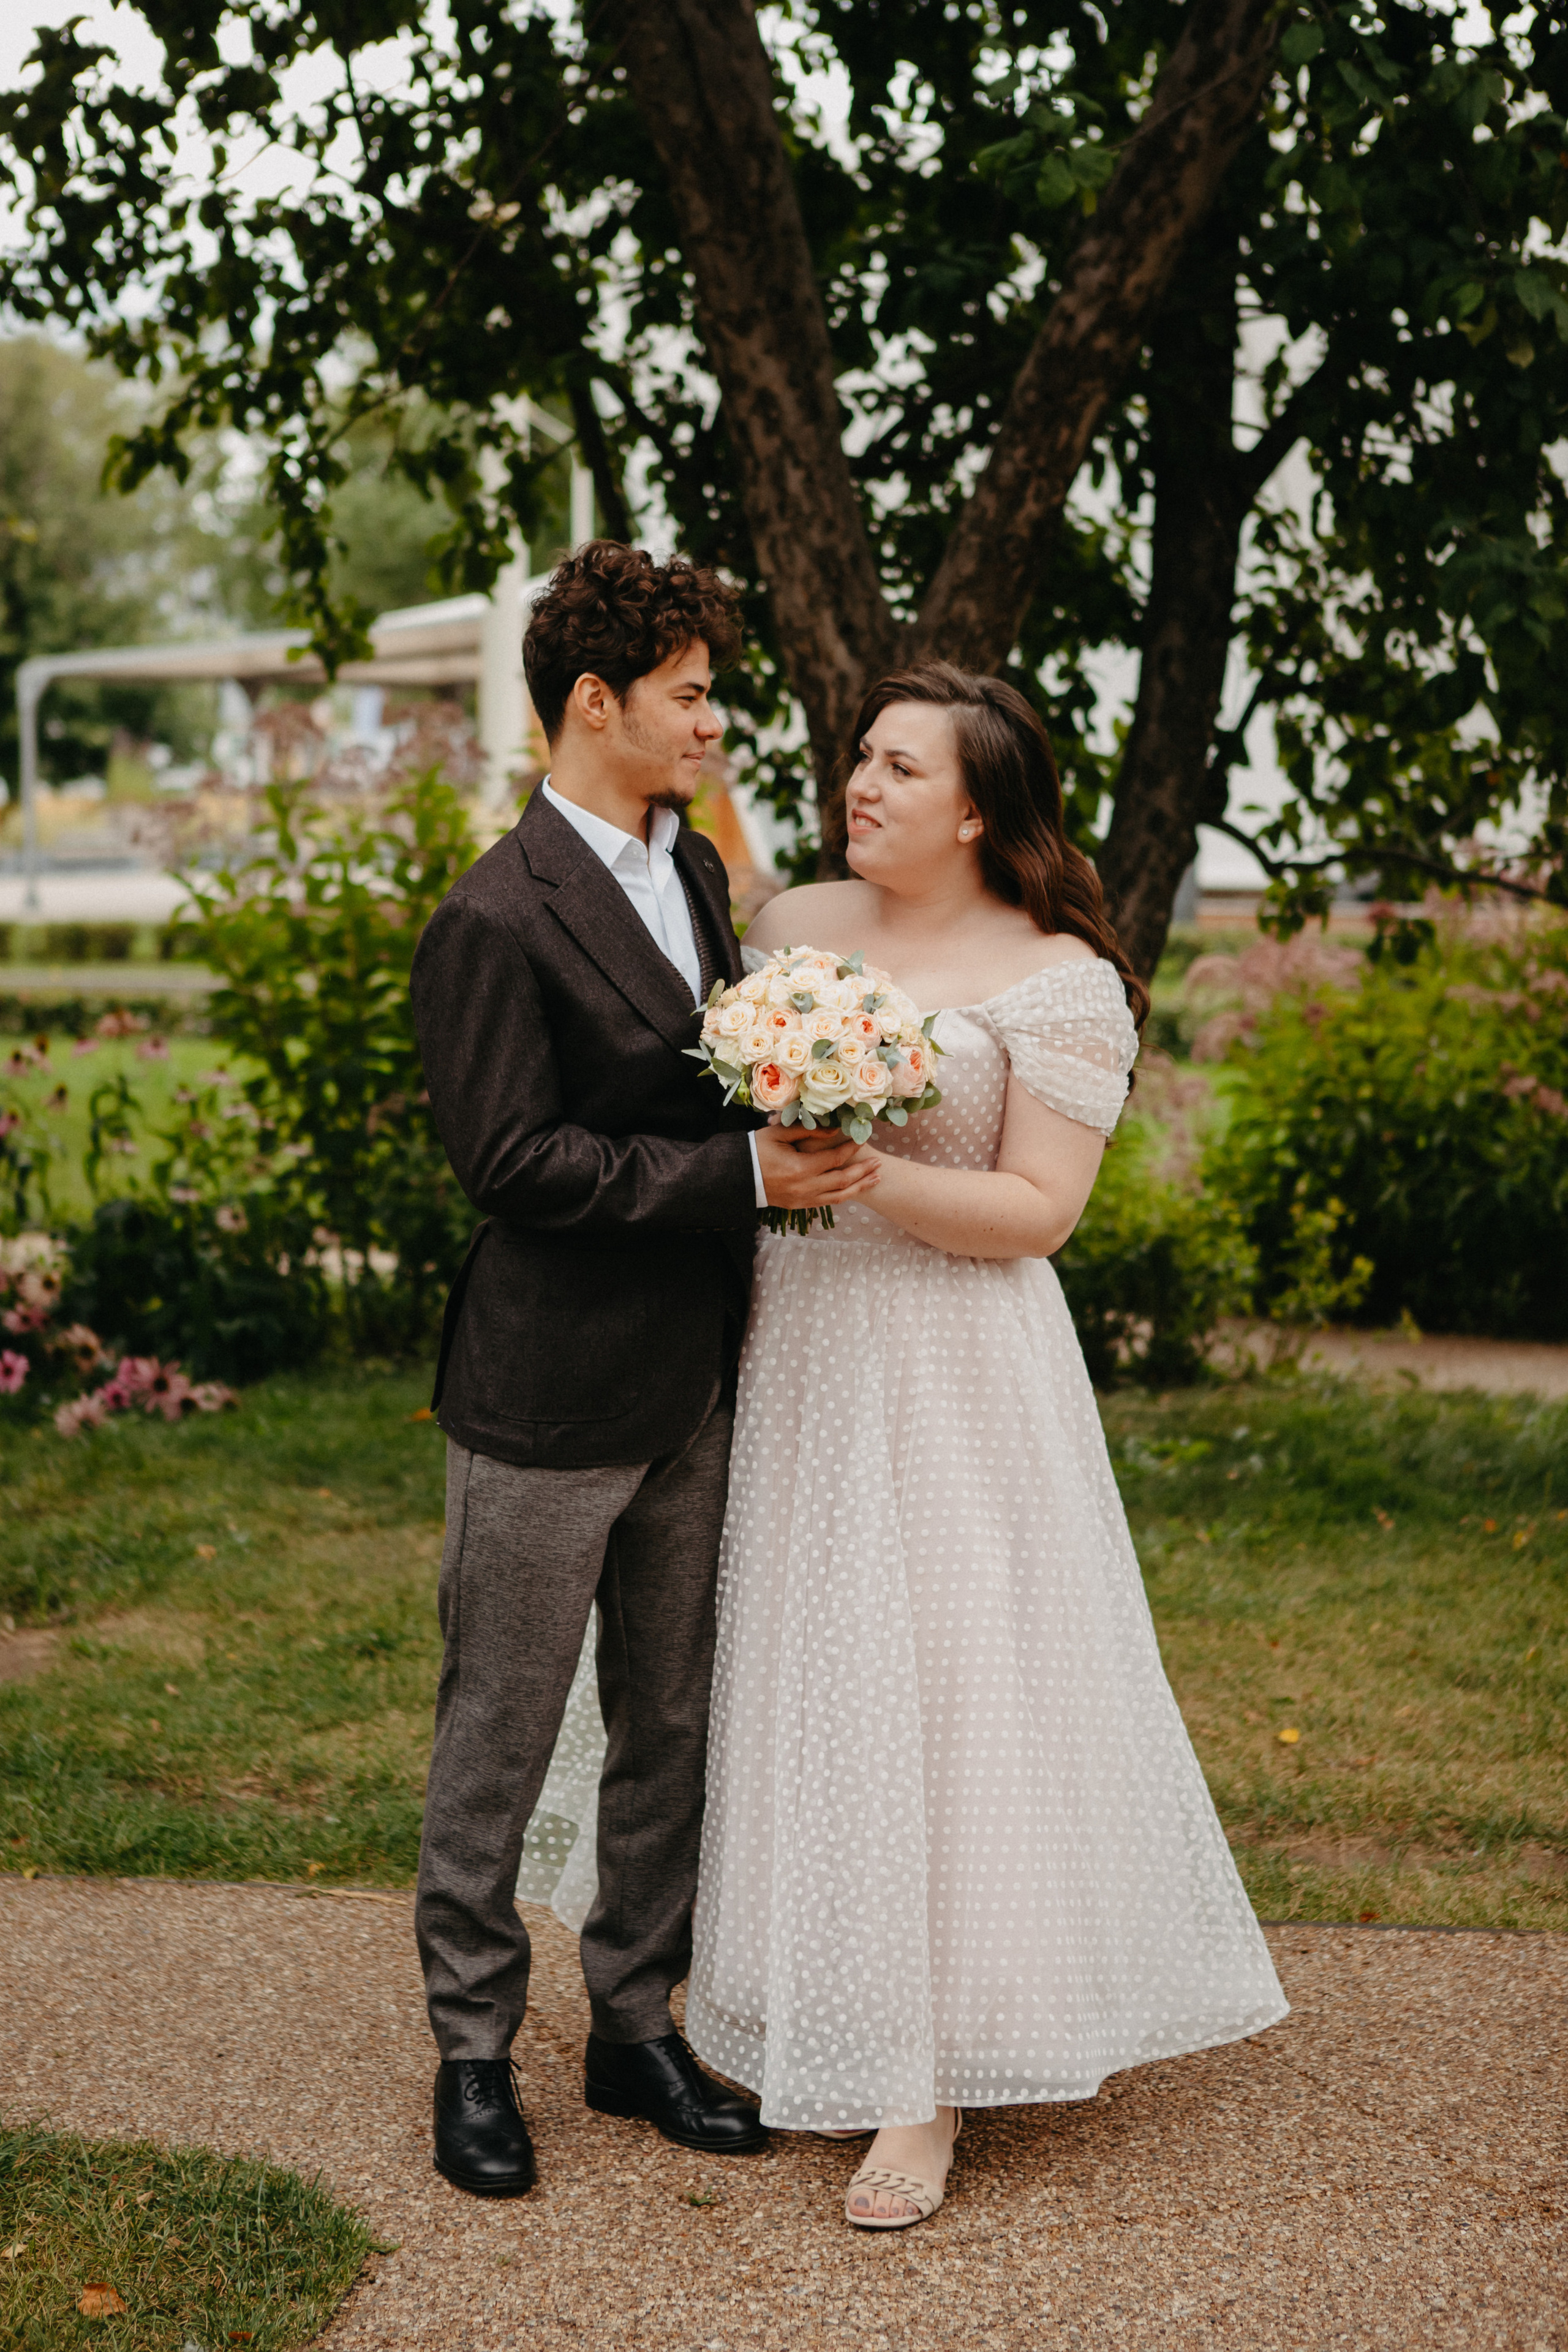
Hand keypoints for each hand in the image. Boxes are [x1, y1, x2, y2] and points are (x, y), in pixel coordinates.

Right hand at [755, 1124, 881, 1210]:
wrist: (736, 1176)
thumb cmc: (756, 1150)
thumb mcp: (779, 1133)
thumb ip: (808, 1131)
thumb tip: (834, 1131)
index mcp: (801, 1168)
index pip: (835, 1159)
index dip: (851, 1148)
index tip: (862, 1138)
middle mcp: (805, 1188)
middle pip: (843, 1180)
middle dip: (863, 1170)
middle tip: (878, 1162)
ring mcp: (803, 1199)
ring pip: (839, 1196)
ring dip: (859, 1187)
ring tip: (876, 1178)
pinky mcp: (799, 1206)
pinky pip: (827, 1202)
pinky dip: (843, 1195)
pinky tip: (854, 1188)